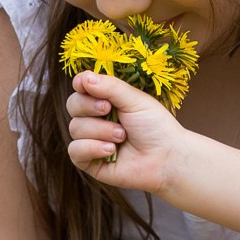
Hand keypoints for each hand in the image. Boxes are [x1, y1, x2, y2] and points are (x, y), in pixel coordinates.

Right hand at [66, 72, 194, 195]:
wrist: (166, 158)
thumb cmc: (155, 126)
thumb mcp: (134, 100)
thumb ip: (109, 87)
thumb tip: (83, 78)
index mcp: (106, 100)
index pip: (81, 87)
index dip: (81, 85)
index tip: (86, 85)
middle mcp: (96, 119)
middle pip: (73, 105)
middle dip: (89, 107)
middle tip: (109, 109)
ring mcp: (91, 140)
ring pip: (75, 128)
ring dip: (100, 131)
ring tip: (122, 137)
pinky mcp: (90, 162)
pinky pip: (75, 151)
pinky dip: (91, 148)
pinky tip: (111, 151)